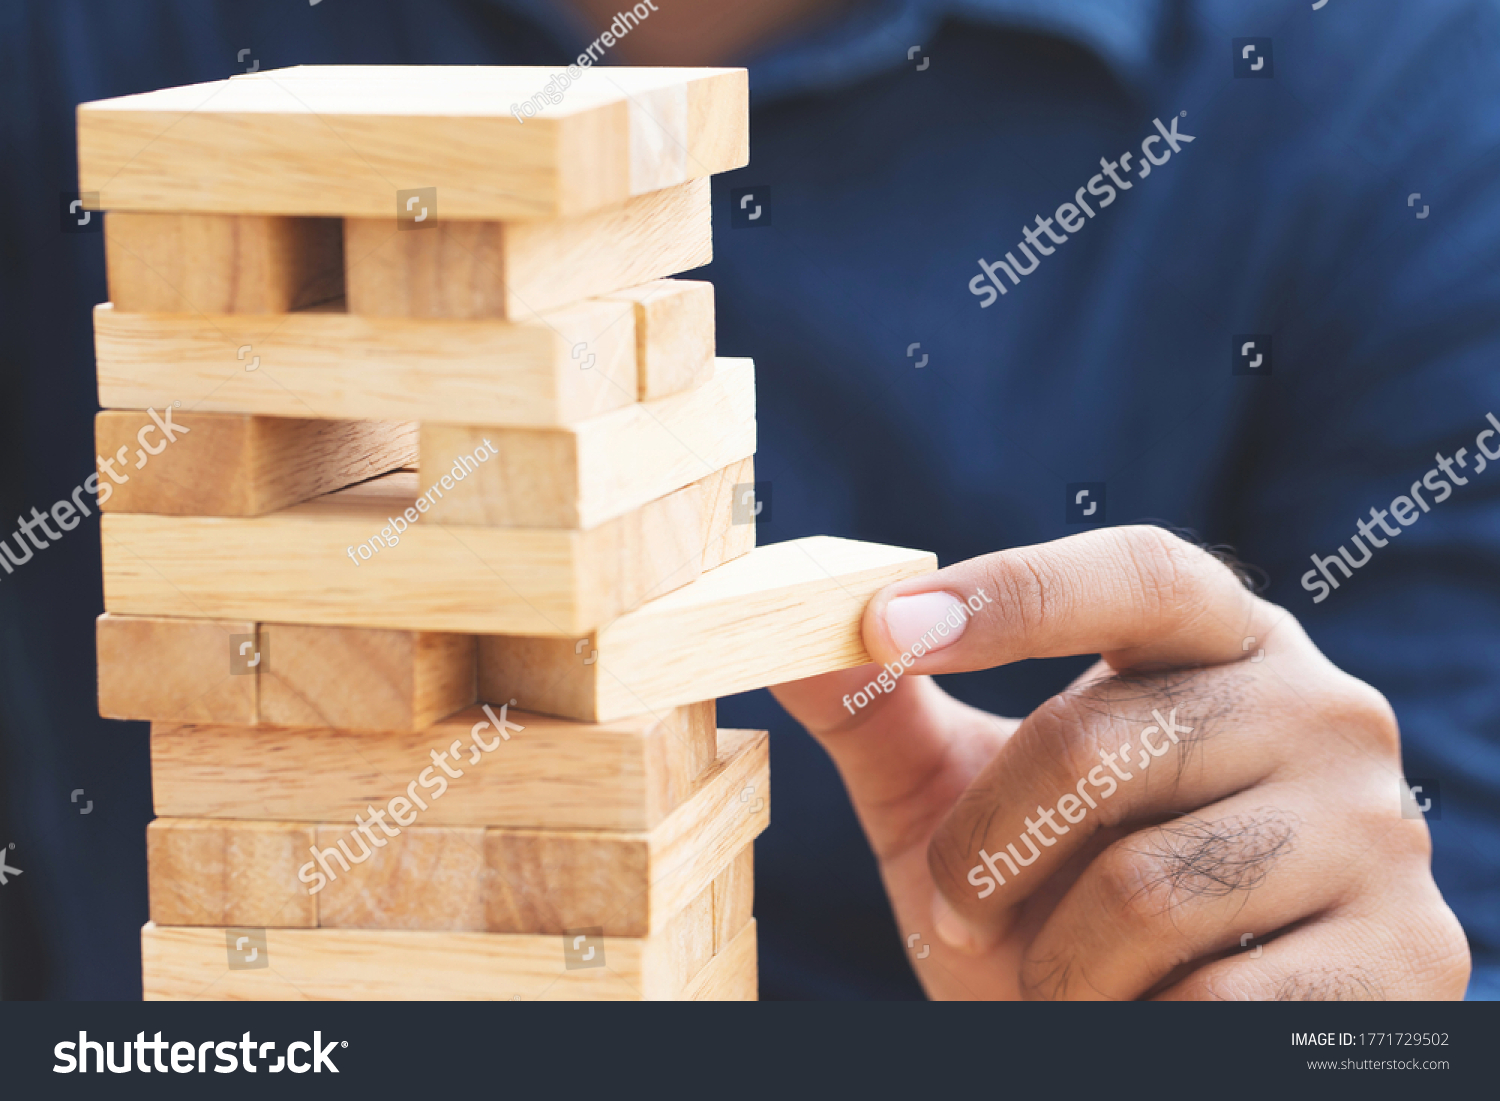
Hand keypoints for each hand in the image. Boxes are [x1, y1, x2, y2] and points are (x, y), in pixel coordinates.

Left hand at [772, 526, 1469, 998]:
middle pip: (1099, 742)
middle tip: (965, 912)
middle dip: (985, 854)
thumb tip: (777, 625)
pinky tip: (1147, 1021)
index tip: (886, 626)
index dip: (1014, 592)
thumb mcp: (963, 805)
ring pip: (1145, 889)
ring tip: (1062, 982)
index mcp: (1217, 643)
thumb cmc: (1056, 902)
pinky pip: (1219, 998)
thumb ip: (883, 713)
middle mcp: (1318, 705)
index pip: (1136, 572)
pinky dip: (1137, 1029)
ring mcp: (1374, 826)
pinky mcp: (1409, 954)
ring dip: (1057, 966)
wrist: (1160, 1038)